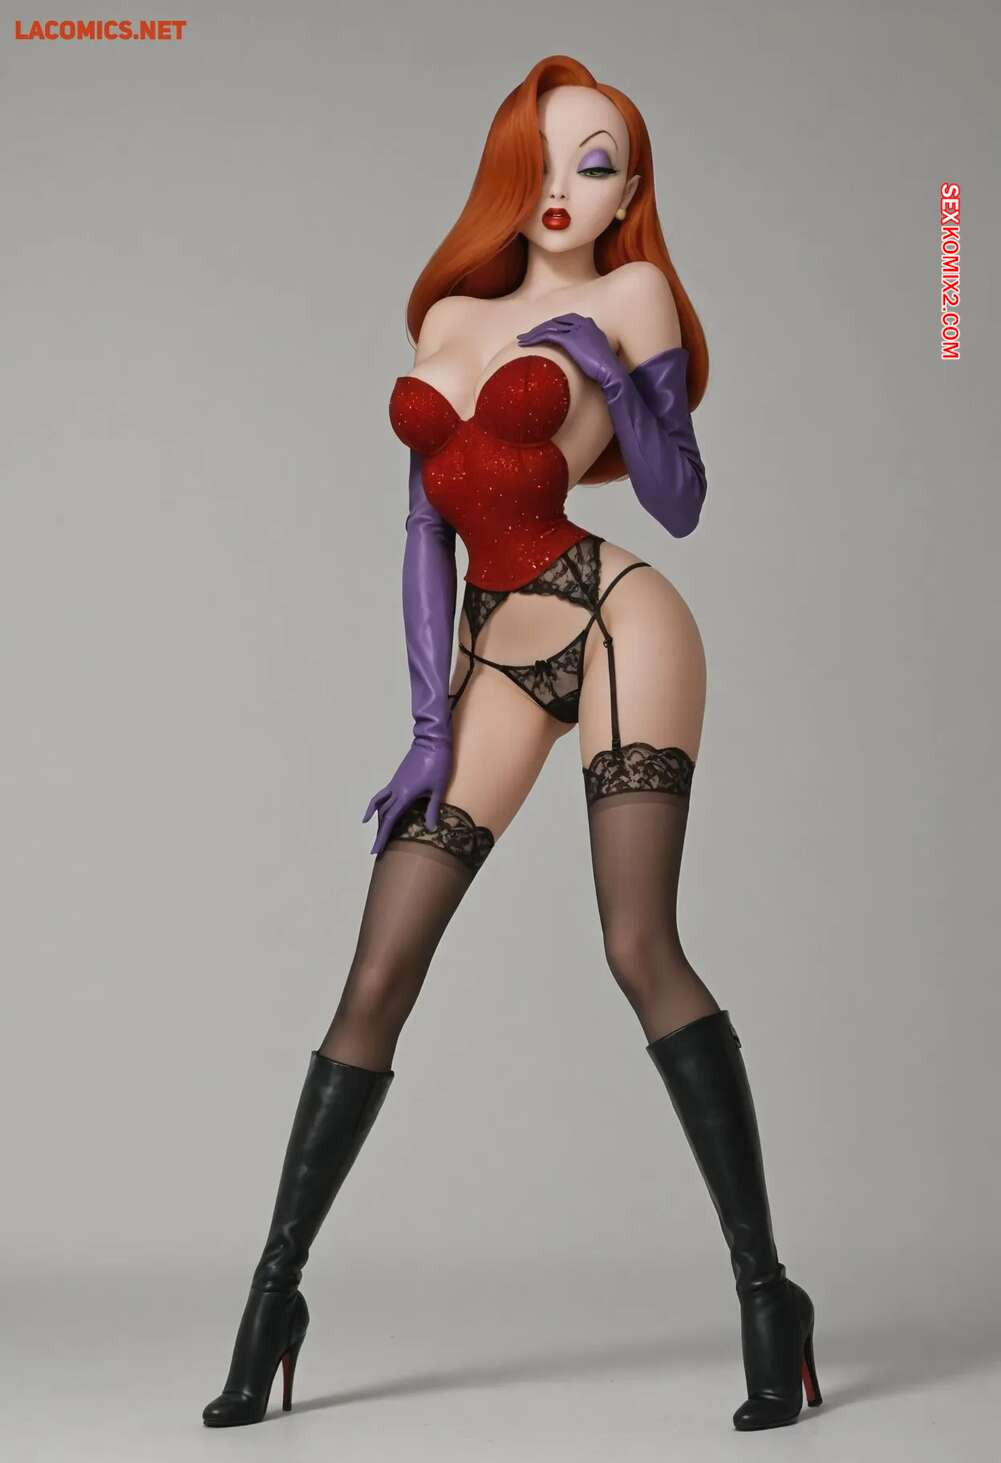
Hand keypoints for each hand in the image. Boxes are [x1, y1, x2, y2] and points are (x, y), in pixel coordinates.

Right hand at [361, 735, 452, 856]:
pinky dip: (378, 805)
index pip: (390, 820)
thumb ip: (432, 808)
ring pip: (380, 805)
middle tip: (376, 851)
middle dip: (380, 834)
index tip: (376, 850)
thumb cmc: (438, 763)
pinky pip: (383, 795)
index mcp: (406, 794)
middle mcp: (396, 790)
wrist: (432, 741)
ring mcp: (395, 783)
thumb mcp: (438, 788)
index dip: (383, 837)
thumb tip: (430, 828)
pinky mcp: (398, 779)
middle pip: (383, 815)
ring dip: (377, 821)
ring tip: (378, 834)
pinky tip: (377, 812)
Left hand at [517, 312, 623, 391]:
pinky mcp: (569, 339)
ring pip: (549, 328)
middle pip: (556, 323)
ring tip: (522, 340)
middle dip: (540, 329)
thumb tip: (581, 360)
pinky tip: (525, 343)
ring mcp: (576, 330)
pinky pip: (547, 335)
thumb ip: (587, 352)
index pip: (566, 322)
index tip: (542, 334)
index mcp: (589, 325)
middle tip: (527, 336)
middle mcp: (583, 323)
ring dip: (533, 334)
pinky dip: (534, 338)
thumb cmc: (606, 370)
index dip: (552, 327)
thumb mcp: (596, 356)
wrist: (610, 372)